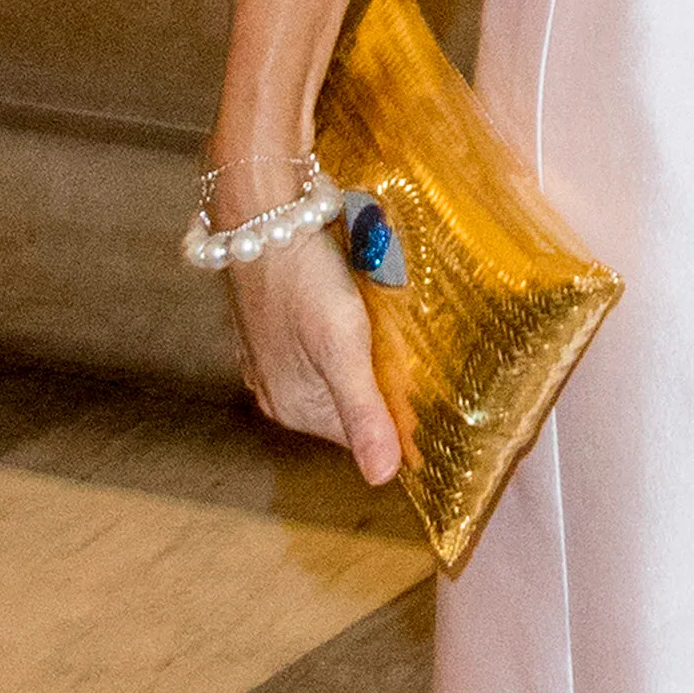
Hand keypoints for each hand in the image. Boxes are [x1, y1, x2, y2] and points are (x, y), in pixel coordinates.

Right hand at [227, 227, 405, 490]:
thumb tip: (382, 479)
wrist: (263, 214)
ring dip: (371, 356)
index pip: (365, 433)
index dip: (400, 413)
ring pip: (341, 371)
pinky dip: (349, 333)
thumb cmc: (303, 280)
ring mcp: (274, 358)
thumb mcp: (341, 348)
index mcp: (293, 408)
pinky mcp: (277, 326)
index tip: (431, 386)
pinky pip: (325, 344)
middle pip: (353, 403)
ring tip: (395, 326)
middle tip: (418, 347)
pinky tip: (364, 309)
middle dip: (386, 382)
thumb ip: (363, 413)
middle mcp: (278, 392)